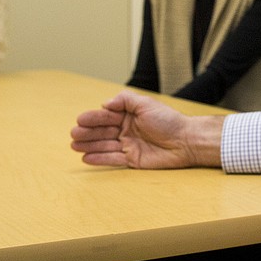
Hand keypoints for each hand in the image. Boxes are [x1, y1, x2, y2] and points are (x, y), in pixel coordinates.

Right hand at [70, 89, 224, 168]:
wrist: (185, 141)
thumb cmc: (168, 120)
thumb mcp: (146, 104)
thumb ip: (125, 100)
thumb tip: (105, 103)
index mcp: (128, 115)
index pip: (106, 115)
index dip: (93, 118)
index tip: (80, 120)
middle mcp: (126, 129)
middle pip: (102, 131)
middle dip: (88, 132)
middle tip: (74, 134)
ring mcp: (128, 145)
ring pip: (104, 145)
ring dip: (89, 145)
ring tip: (74, 145)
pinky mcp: (132, 160)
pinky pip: (112, 159)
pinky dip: (99, 158)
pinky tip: (86, 157)